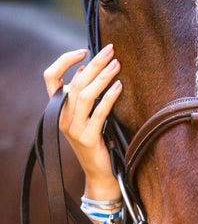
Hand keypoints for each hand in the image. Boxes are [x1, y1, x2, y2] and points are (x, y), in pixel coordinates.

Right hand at [43, 44, 122, 200]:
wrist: (100, 174)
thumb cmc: (98, 142)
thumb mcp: (87, 117)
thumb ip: (84, 97)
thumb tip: (86, 69)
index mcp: (58, 109)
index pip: (50, 78)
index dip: (64, 61)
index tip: (83, 50)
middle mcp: (62, 117)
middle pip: (75, 82)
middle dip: (94, 63)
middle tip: (110, 49)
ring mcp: (73, 128)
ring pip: (85, 94)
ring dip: (103, 76)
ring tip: (117, 64)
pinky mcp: (87, 138)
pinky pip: (99, 112)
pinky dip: (110, 97)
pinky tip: (120, 86)